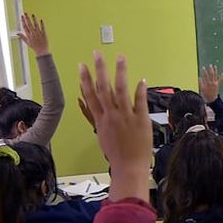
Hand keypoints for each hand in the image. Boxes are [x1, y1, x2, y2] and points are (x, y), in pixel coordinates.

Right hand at [18, 13, 49, 55]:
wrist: (42, 51)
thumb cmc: (34, 47)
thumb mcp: (27, 42)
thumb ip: (22, 37)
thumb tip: (17, 33)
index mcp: (29, 35)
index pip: (25, 27)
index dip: (23, 21)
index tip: (22, 16)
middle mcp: (33, 34)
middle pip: (29, 25)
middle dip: (27, 18)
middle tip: (25, 13)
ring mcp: (39, 34)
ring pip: (36, 25)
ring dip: (34, 19)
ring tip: (32, 14)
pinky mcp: (44, 34)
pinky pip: (43, 28)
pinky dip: (42, 24)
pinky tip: (41, 20)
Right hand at [78, 51, 150, 202]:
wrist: (129, 167)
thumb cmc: (116, 154)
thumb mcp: (102, 135)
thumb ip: (98, 117)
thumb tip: (90, 104)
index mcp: (101, 120)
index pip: (90, 96)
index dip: (85, 79)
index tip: (82, 66)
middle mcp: (111, 116)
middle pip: (103, 89)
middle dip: (99, 69)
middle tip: (97, 54)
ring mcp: (126, 117)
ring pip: (121, 90)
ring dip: (120, 73)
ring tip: (120, 58)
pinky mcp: (141, 120)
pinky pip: (140, 102)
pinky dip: (140, 90)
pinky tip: (140, 79)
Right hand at [199, 64, 222, 102]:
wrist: (212, 99)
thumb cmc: (206, 94)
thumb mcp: (202, 89)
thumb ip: (200, 83)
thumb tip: (199, 77)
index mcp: (207, 83)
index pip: (205, 76)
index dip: (204, 71)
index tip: (203, 67)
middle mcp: (212, 82)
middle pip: (211, 74)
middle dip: (210, 69)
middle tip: (210, 65)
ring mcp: (215, 83)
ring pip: (215, 76)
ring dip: (215, 71)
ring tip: (215, 66)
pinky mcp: (218, 84)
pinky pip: (220, 80)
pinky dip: (221, 77)